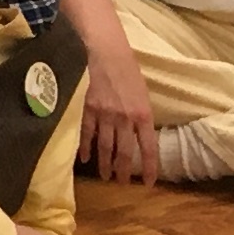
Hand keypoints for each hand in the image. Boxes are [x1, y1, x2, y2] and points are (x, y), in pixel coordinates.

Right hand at [81, 43, 159, 186]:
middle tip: (121, 184)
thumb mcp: (141, 92)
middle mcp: (124, 118)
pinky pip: (85, 135)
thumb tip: (137, 134)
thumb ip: (139, 114)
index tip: (149, 182)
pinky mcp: (85, 110)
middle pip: (124, 152)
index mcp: (143, 114)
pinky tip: (84, 159)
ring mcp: (103, 115)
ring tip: (106, 177)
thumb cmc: (125, 67)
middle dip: (124, 171)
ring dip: (106, 164)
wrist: (102, 50)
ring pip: (105, 147)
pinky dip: (85, 148)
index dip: (149, 167)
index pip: (148, 147)